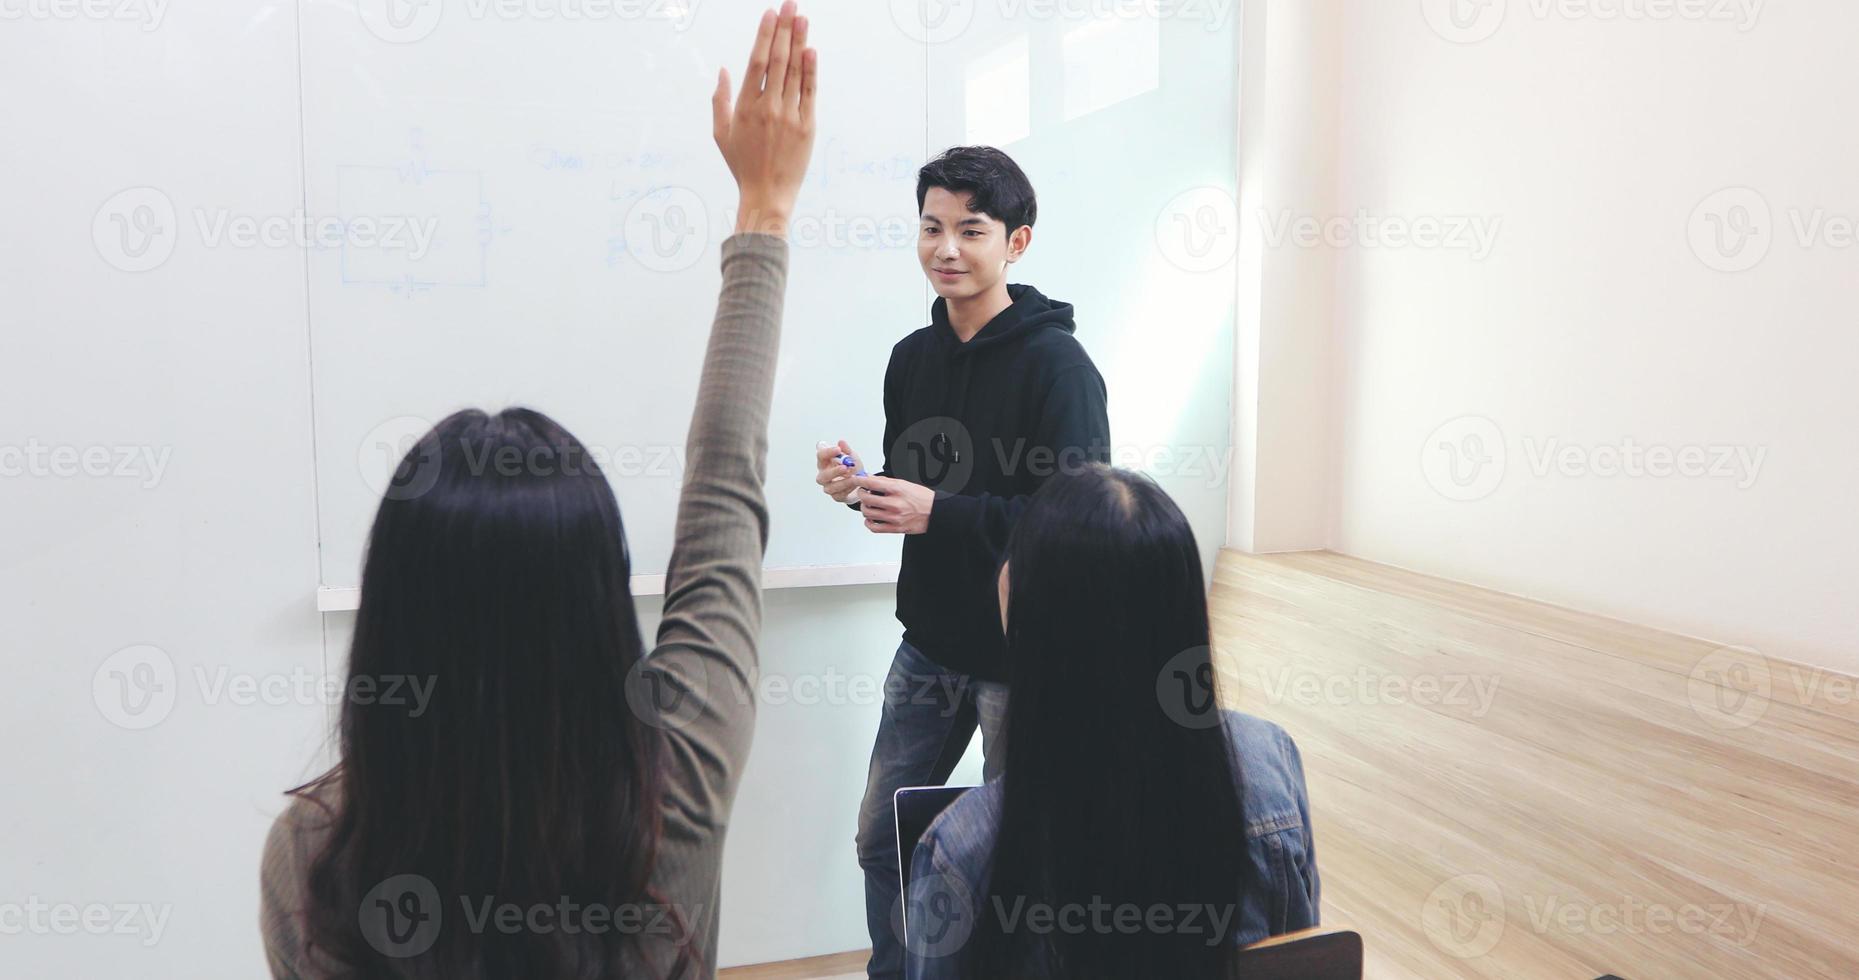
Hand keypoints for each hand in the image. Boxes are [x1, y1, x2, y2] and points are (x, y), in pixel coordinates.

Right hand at [712, 3, 817, 236]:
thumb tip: (723, 70)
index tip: (770, 14)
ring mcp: (789, 117)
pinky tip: (811, 51)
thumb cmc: (742, 165)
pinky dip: (811, 71)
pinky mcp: (807, 127)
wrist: (767, 194)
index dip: (764, 36)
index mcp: (745, 108)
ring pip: (795, 73)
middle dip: (785, 29)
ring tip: (803, 18)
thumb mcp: (721, 134)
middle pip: (777, 61)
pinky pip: (809, 93)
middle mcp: (767, 108)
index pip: (756, 63)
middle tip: (791, 5)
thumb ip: (720, 100)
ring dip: (799, 42)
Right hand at [815, 440, 862, 503]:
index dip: (828, 452)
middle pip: (823, 475)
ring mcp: (829, 487)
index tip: (838, 449)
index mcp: (825, 463)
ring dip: (844, 482)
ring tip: (854, 477)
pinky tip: (855, 484)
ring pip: (831, 488)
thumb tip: (841, 442)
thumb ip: (847, 450)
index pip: (820, 456)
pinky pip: (839, 495)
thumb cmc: (852, 468)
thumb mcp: (852, 457)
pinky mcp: (836, 496)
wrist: (861, 482)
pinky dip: (848, 489)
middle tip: (845, 467)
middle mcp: (824, 475)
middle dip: (834, 472)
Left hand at [852, 475, 933, 534]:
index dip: (860, 480)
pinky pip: (874, 528)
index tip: (856, 479)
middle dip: (862, 494)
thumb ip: (887, 482)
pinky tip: (871, 519)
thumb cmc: (922, 498)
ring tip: (868, 505)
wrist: (936, 512)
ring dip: (864, 508)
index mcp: (897, 489)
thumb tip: (872, 479)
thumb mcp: (905, 484)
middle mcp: (895, 503)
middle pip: (867, 499)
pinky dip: (868, 523)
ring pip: (868, 513)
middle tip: (863, 492)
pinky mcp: (895, 528)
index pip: (872, 483)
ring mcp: (894, 517)